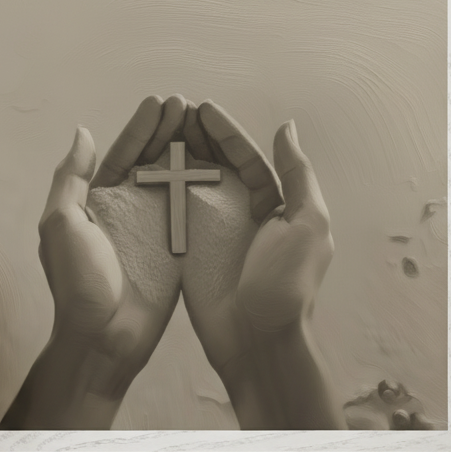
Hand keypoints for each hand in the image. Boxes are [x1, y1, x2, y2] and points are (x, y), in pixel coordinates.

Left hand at [0, 94, 185, 429]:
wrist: (105, 339)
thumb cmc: (77, 283)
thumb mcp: (62, 223)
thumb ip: (72, 177)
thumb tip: (85, 133)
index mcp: (97, 200)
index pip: (124, 153)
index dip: (142, 127)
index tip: (161, 101)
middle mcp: (126, 209)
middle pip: (152, 160)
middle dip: (169, 131)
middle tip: (188, 105)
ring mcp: (153, 228)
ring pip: (174, 179)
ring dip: (189, 151)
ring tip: (206, 124)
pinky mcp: (176, 247)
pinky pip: (191, 210)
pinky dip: (204, 186)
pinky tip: (221, 163)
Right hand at [181, 102, 340, 428]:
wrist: (257, 342)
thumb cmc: (288, 284)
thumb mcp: (307, 224)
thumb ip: (297, 175)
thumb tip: (285, 127)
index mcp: (276, 205)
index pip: (248, 158)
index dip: (226, 132)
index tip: (202, 109)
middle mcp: (244, 214)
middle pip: (218, 165)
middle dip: (198, 137)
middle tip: (174, 110)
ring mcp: (214, 232)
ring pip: (193, 183)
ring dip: (177, 155)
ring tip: (157, 130)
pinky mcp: (190, 250)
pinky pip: (174, 212)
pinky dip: (161, 188)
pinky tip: (143, 167)